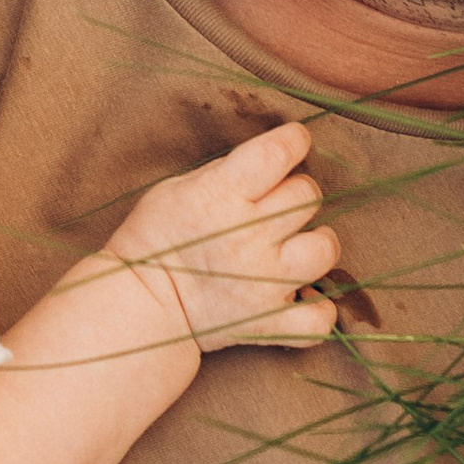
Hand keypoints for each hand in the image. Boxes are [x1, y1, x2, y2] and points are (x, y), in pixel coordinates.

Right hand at [107, 122, 340, 350]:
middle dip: (295, 192)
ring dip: (317, 242)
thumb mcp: (177, 188)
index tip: (295, 142)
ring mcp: (264, 283)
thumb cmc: (153, 238)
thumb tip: (268, 163)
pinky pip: (319, 318)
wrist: (139, 305)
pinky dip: (318, 309)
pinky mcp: (269, 322)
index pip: (277, 153)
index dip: (294, 141)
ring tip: (296, 245)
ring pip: (324, 250)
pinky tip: (302, 295)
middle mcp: (248, 237)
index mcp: (221, 196)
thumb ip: (225, 173)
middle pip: (306, 195)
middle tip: (275, 204)